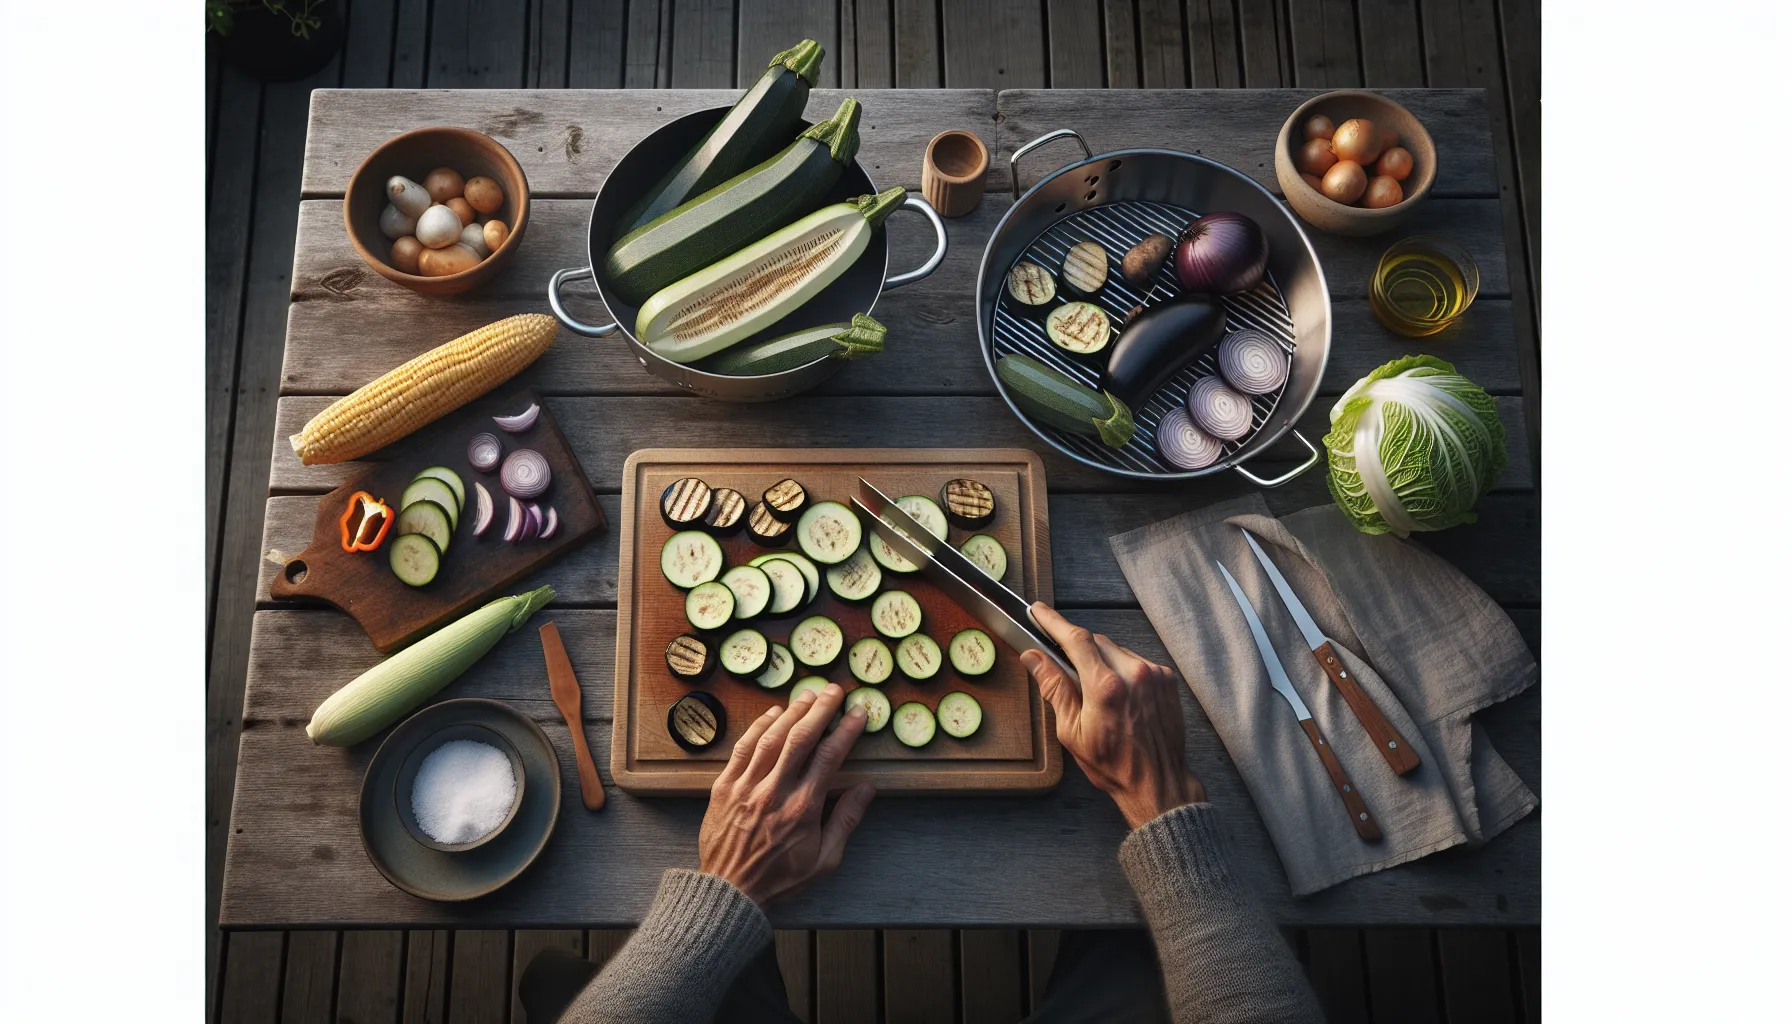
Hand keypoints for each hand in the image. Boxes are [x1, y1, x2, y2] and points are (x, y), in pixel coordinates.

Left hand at [699, 683, 877, 904]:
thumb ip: (846, 821)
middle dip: (820, 709)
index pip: (829, 758)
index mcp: (802, 809)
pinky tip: (773, 714)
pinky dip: (758, 727)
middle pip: (800, 738)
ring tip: (808, 696)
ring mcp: (746, 787)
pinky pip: (742, 748)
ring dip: (792, 712)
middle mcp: (774, 792)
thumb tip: (867, 789)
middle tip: (834, 690)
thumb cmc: (780, 879)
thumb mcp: (824, 861)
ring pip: (771, 738)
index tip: (858, 712)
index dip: (846, 730)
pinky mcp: (724, 788)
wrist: (729, 892)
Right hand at [1020, 604, 1206, 828]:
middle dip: (1078, 649)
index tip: (1039, 611)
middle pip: (1096, 642)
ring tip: (1099, 694)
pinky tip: (1120, 697)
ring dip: (1102, 662)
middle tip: (1067, 669)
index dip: (1053, 622)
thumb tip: (1033, 657)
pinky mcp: (1166, 679)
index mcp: (1105, 686)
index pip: (1075, 639)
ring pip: (1117, 651)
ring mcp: (1153, 674)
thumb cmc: (1113, 764)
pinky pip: (1136, 662)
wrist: (1157, 782)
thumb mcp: (1071, 731)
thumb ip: (1054, 687)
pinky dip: (1123, 671)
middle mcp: (1133, 673)